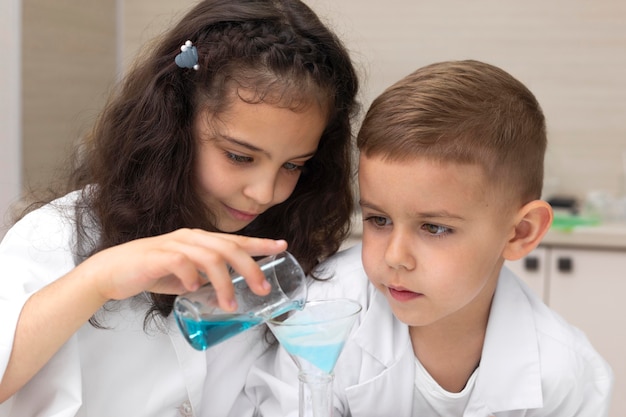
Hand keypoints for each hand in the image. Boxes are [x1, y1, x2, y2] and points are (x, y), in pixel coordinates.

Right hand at [80, 228, 287, 310]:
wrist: (111, 271)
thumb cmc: (150, 271)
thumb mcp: (185, 274)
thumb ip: (204, 277)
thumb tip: (224, 289)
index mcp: (199, 241)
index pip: (235, 240)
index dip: (260, 243)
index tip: (282, 246)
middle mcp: (190, 238)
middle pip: (228, 248)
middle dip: (250, 268)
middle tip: (262, 289)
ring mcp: (174, 245)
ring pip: (209, 257)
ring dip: (224, 282)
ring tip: (230, 304)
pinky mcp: (157, 256)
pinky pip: (181, 262)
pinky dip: (191, 276)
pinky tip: (194, 289)